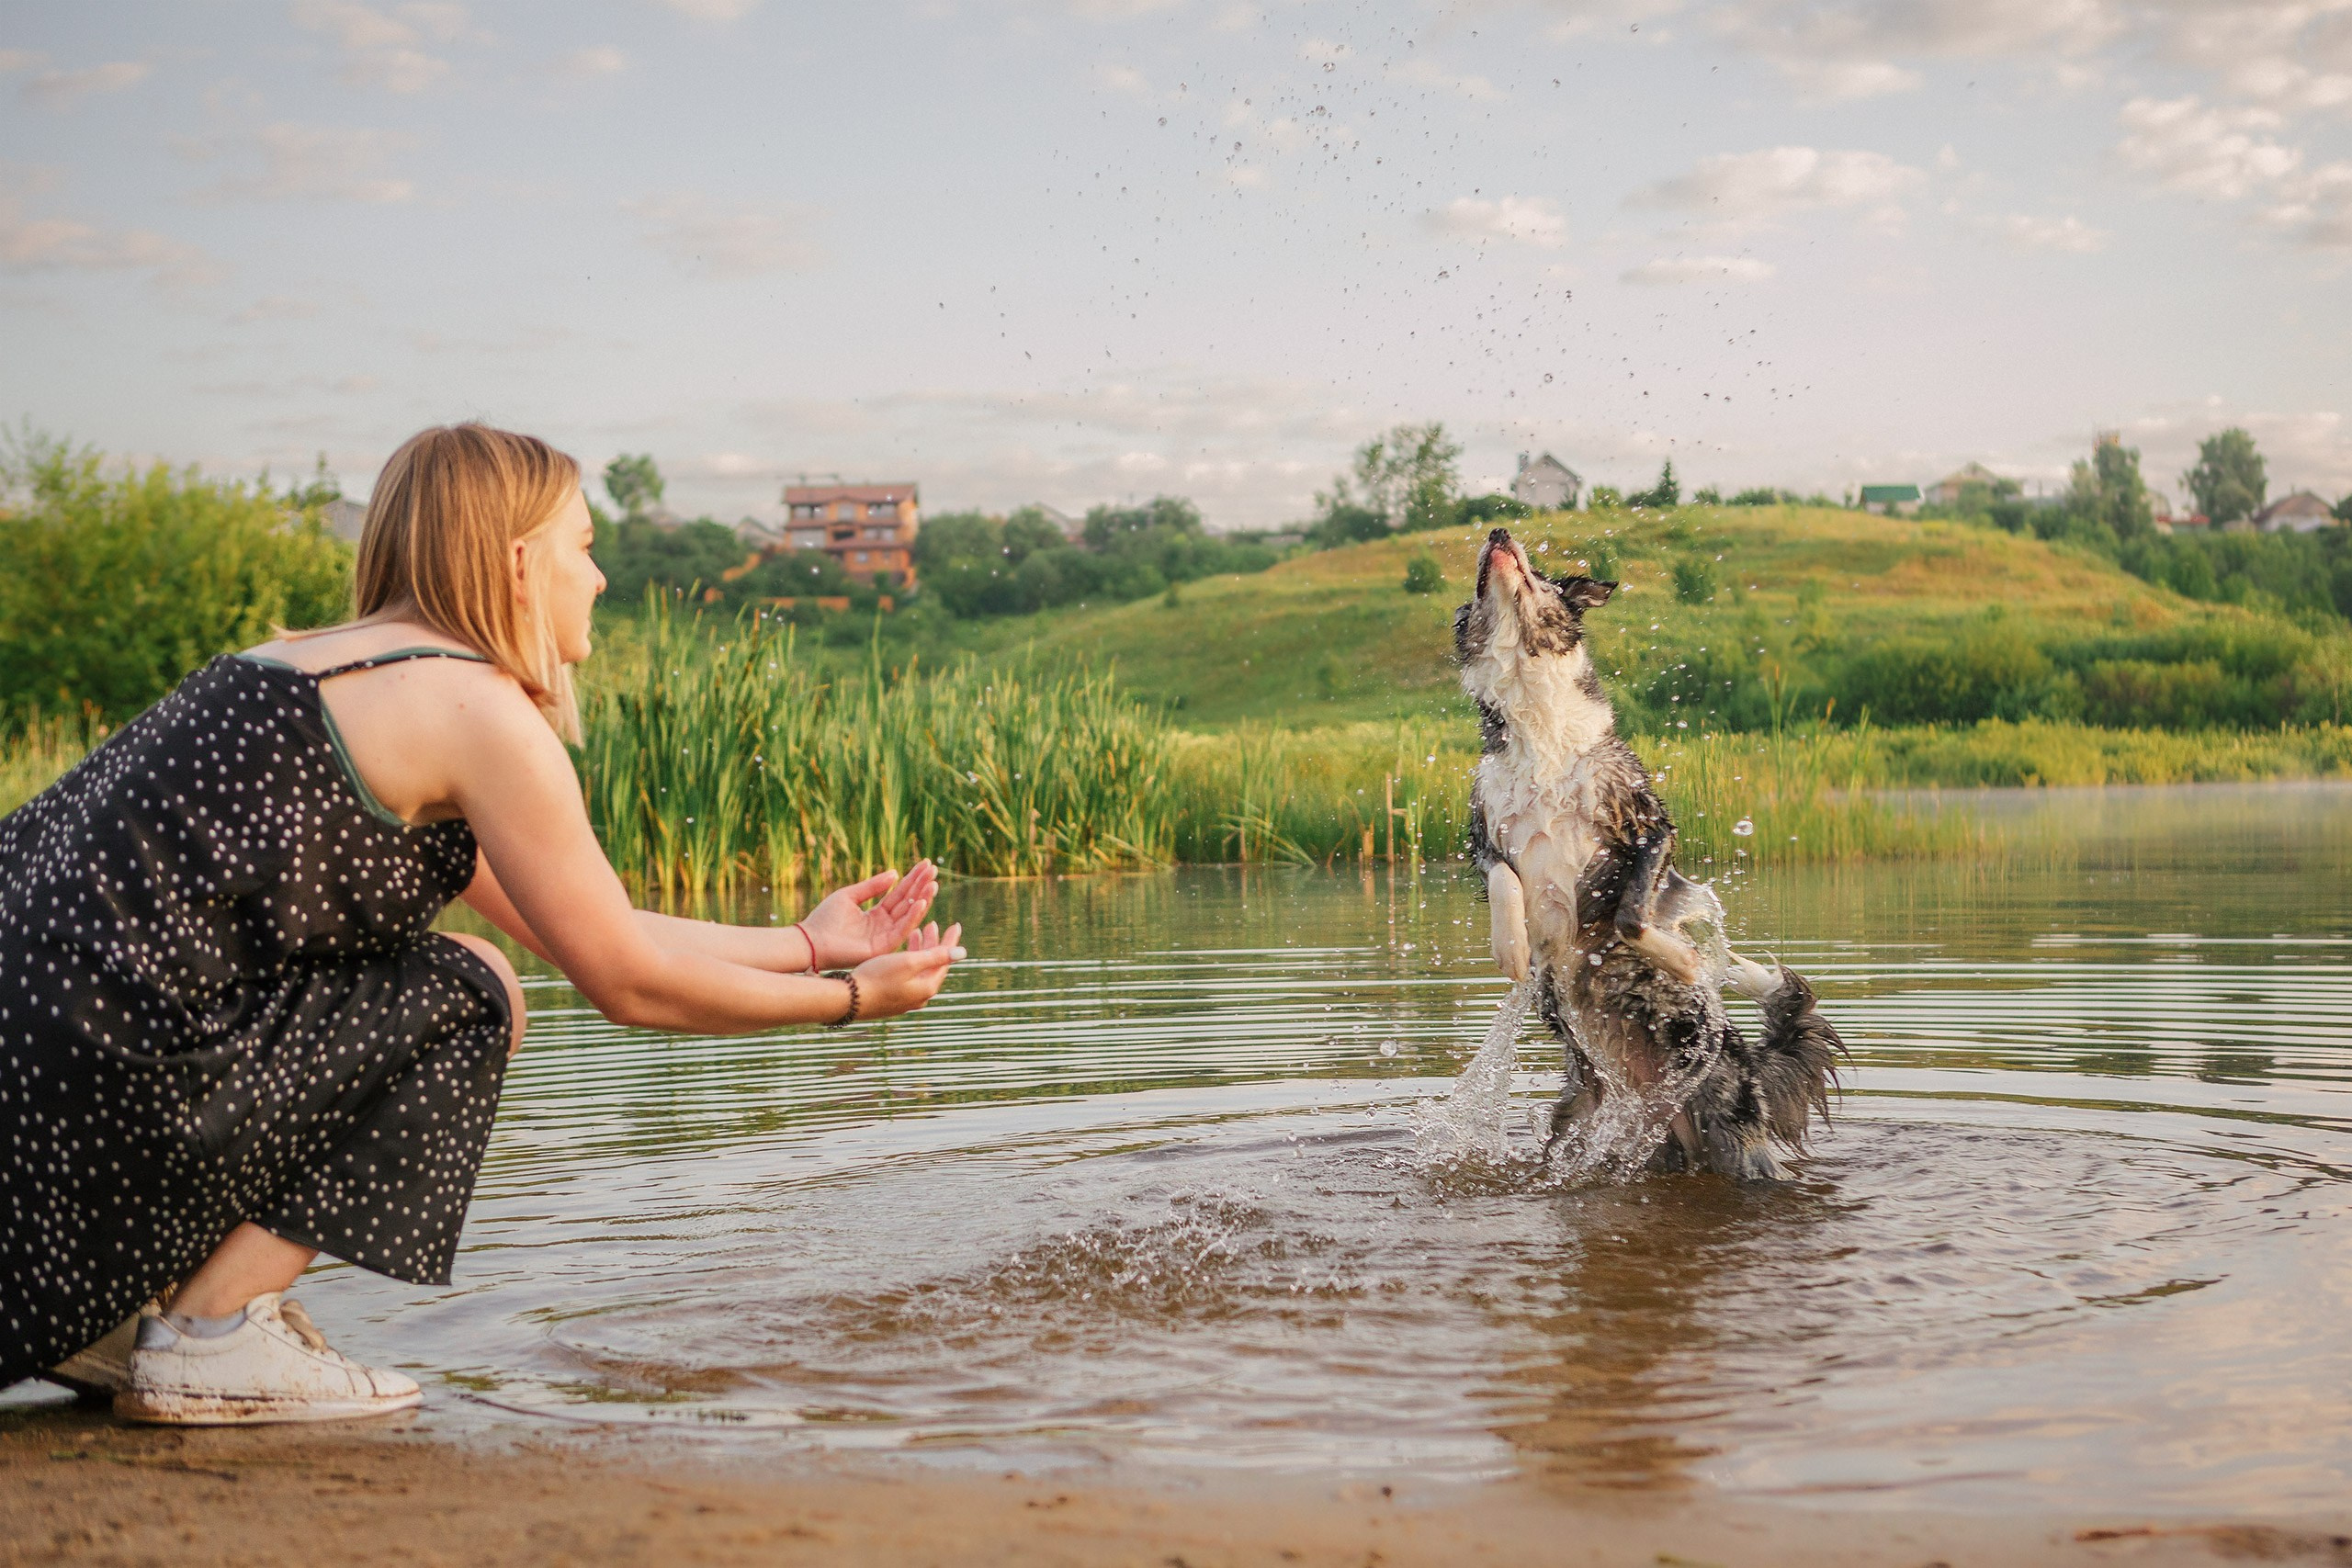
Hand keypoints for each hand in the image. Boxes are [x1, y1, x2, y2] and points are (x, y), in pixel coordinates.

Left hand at [798, 861, 939, 968]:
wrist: (811, 941)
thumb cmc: (825, 919)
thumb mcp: (850, 896)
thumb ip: (872, 886)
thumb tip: (895, 873)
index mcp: (876, 914)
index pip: (899, 894)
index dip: (912, 879)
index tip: (926, 864)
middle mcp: (884, 926)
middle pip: (908, 903)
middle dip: (921, 887)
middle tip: (934, 870)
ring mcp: (885, 937)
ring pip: (909, 916)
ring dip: (922, 900)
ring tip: (932, 884)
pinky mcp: (883, 948)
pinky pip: (902, 930)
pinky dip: (913, 916)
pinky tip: (921, 902)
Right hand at [849, 921, 965, 1018]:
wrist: (849, 999)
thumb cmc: (877, 977)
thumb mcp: (909, 962)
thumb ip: (936, 956)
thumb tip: (963, 953)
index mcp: (927, 987)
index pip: (946, 960)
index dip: (950, 941)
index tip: (955, 924)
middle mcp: (920, 997)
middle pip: (933, 965)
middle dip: (934, 943)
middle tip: (932, 925)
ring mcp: (906, 1000)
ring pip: (919, 971)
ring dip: (920, 951)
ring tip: (916, 932)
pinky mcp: (892, 999)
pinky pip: (908, 977)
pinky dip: (908, 961)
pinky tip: (900, 953)